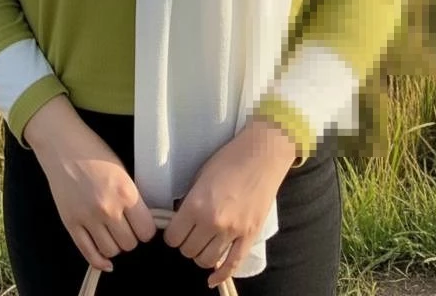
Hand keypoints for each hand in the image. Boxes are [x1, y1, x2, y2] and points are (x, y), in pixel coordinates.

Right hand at [25, 98, 157, 273]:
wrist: (62, 145)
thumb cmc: (95, 152)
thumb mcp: (122, 170)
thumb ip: (132, 196)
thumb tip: (143, 221)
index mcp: (126, 192)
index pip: (146, 230)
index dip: (146, 230)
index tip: (142, 224)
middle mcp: (108, 209)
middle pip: (129, 244)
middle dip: (131, 237)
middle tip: (126, 227)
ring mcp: (88, 219)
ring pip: (111, 251)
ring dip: (115, 246)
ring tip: (113, 234)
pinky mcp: (71, 224)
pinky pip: (88, 253)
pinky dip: (99, 261)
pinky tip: (105, 260)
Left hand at [162, 119, 298, 288]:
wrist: (262, 154)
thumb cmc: (229, 159)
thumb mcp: (200, 176)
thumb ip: (190, 201)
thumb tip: (181, 220)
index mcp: (197, 204)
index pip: (174, 238)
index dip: (173, 235)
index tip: (176, 229)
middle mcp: (213, 222)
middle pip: (189, 251)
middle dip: (186, 244)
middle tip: (190, 233)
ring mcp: (233, 231)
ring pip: (207, 261)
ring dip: (202, 255)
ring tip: (203, 244)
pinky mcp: (250, 236)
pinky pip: (233, 264)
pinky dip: (221, 275)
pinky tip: (212, 279)